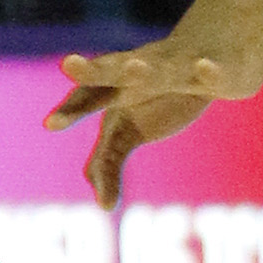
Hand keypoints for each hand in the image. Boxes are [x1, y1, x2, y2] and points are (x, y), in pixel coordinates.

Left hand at [46, 22, 262, 208]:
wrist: (206, 60)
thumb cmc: (155, 99)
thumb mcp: (128, 130)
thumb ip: (109, 164)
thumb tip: (100, 203)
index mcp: (115, 91)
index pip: (86, 96)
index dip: (70, 108)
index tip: (50, 124)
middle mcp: (139, 75)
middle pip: (111, 72)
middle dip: (91, 72)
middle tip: (67, 67)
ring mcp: (174, 68)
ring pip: (156, 68)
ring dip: (141, 67)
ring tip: (133, 66)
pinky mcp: (211, 73)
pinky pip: (212, 73)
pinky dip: (209, 72)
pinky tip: (205, 69)